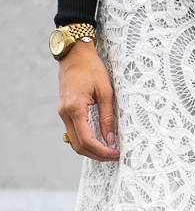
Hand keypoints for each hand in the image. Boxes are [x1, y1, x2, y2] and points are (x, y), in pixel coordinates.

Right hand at [57, 40, 119, 160]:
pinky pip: (73, 132)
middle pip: (79, 145)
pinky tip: (99, 141)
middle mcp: (65, 113)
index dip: (102, 151)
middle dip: (97, 155)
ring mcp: (63, 113)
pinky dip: (85, 141)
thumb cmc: (91, 68)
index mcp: (75, 109)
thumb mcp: (106, 92)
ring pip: (74, 141)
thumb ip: (107, 117)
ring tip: (109, 151)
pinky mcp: (65, 111)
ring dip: (91, 150)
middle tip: (114, 156)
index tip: (116, 154)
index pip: (87, 140)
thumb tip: (110, 139)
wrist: (75, 54)